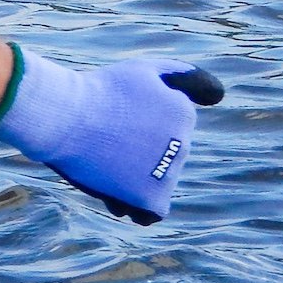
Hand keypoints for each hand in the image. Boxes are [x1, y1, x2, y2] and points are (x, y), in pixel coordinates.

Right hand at [0, 46, 224, 224]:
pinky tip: (117, 195)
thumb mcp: (141, 70)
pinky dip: (136, 206)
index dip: (139, 123)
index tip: (116, 116)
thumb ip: (180, 77)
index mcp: (184, 113)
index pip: (167, 128)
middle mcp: (184, 144)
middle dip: (134, 152)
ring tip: (101, 164)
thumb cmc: (98, 90)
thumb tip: (216, 95)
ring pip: (153, 183)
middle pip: (159, 157)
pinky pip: (150, 212)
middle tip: (102, 140)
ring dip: (130, 178)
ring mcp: (169, 173)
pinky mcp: (153, 198)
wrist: (66, 116)